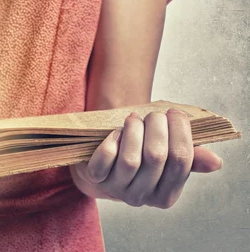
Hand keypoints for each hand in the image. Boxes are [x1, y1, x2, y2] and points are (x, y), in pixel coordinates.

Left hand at [70, 108, 222, 207]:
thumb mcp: (166, 156)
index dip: (181, 132)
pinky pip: (104, 159)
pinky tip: (117, 131)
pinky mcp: (95, 178)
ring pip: (131, 159)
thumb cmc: (139, 154)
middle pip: (157, 157)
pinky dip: (112, 141)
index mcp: (166, 195)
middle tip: (155, 114)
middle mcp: (141, 197)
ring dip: (135, 131)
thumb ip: (190, 158)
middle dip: (158, 127)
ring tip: (135, 118)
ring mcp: (116, 189)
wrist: (102, 162)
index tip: (176, 113)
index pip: (182, 161)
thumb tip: (215, 162)